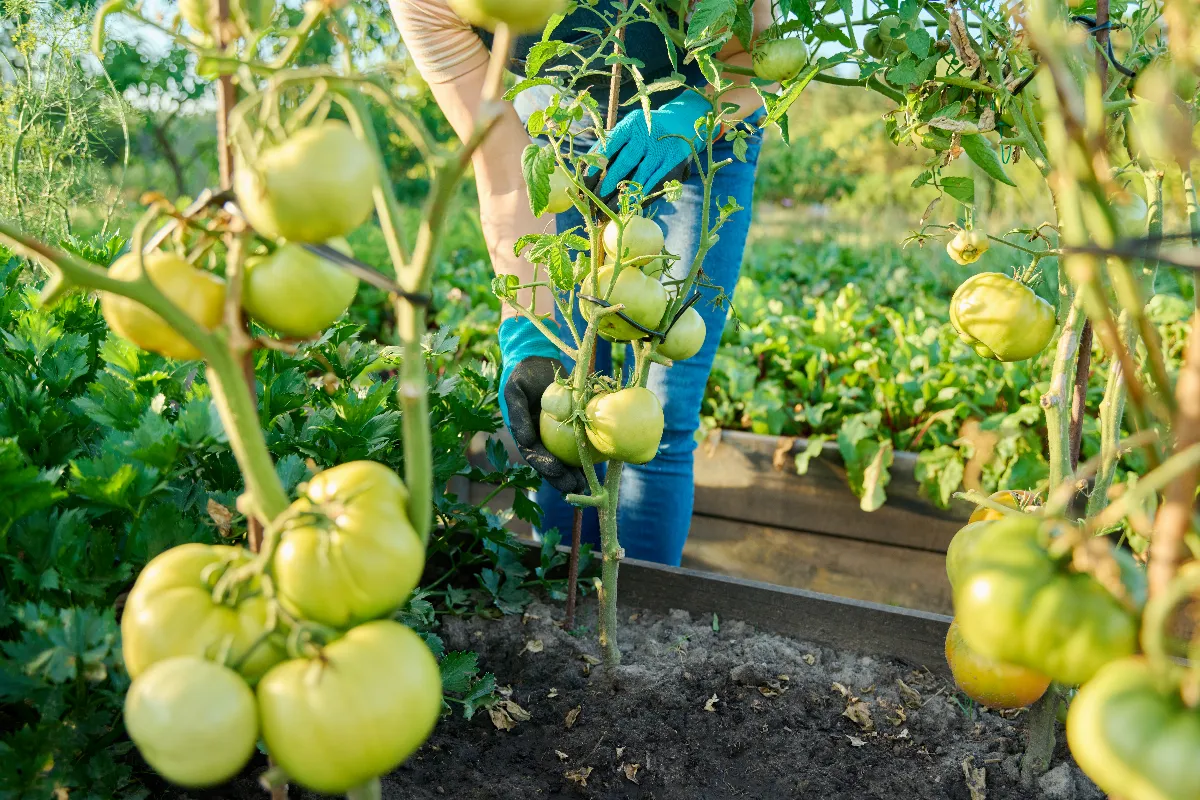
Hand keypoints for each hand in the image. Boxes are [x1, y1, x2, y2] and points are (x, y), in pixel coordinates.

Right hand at [498, 318, 586, 494]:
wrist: (535, 360)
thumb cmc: (521, 375)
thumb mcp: (515, 392)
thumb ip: (518, 415)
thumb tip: (524, 440)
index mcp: (526, 436)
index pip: (536, 457)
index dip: (547, 469)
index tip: (560, 474)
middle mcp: (541, 439)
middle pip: (553, 465)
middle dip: (565, 479)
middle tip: (580, 487)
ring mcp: (556, 435)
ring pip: (569, 458)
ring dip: (580, 472)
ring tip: (593, 483)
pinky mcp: (571, 425)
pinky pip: (581, 440)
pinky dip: (591, 450)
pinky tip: (605, 458)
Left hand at [589, 90, 709, 197]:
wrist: (681, 123)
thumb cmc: (644, 130)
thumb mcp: (628, 129)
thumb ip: (609, 145)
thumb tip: (584, 169)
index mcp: (631, 123)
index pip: (610, 145)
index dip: (596, 164)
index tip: (584, 182)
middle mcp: (647, 134)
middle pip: (625, 162)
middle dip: (607, 184)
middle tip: (595, 201)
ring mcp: (662, 149)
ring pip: (639, 177)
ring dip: (623, 196)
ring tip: (609, 210)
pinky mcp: (674, 162)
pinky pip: (654, 183)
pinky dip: (641, 195)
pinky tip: (629, 205)